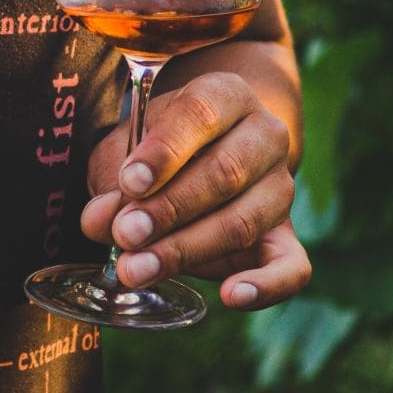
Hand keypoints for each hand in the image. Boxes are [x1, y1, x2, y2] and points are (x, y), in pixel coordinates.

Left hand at [80, 68, 310, 309]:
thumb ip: (112, 180)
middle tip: (125, 235)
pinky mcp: (288, 239)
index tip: (130, 183)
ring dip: (187, 249)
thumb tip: (99, 220)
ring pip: (243, 221)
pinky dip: (265, 287)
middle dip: (168, 209)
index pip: (201, 114)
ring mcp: (282, 189)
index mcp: (227, 96)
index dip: (164, 151)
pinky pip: (292, 268)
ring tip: (137, 268)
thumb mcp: (127, 152)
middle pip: (224, 173)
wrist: (204, 160)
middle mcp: (265, 136)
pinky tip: (230, 296)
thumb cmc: (156, 152)